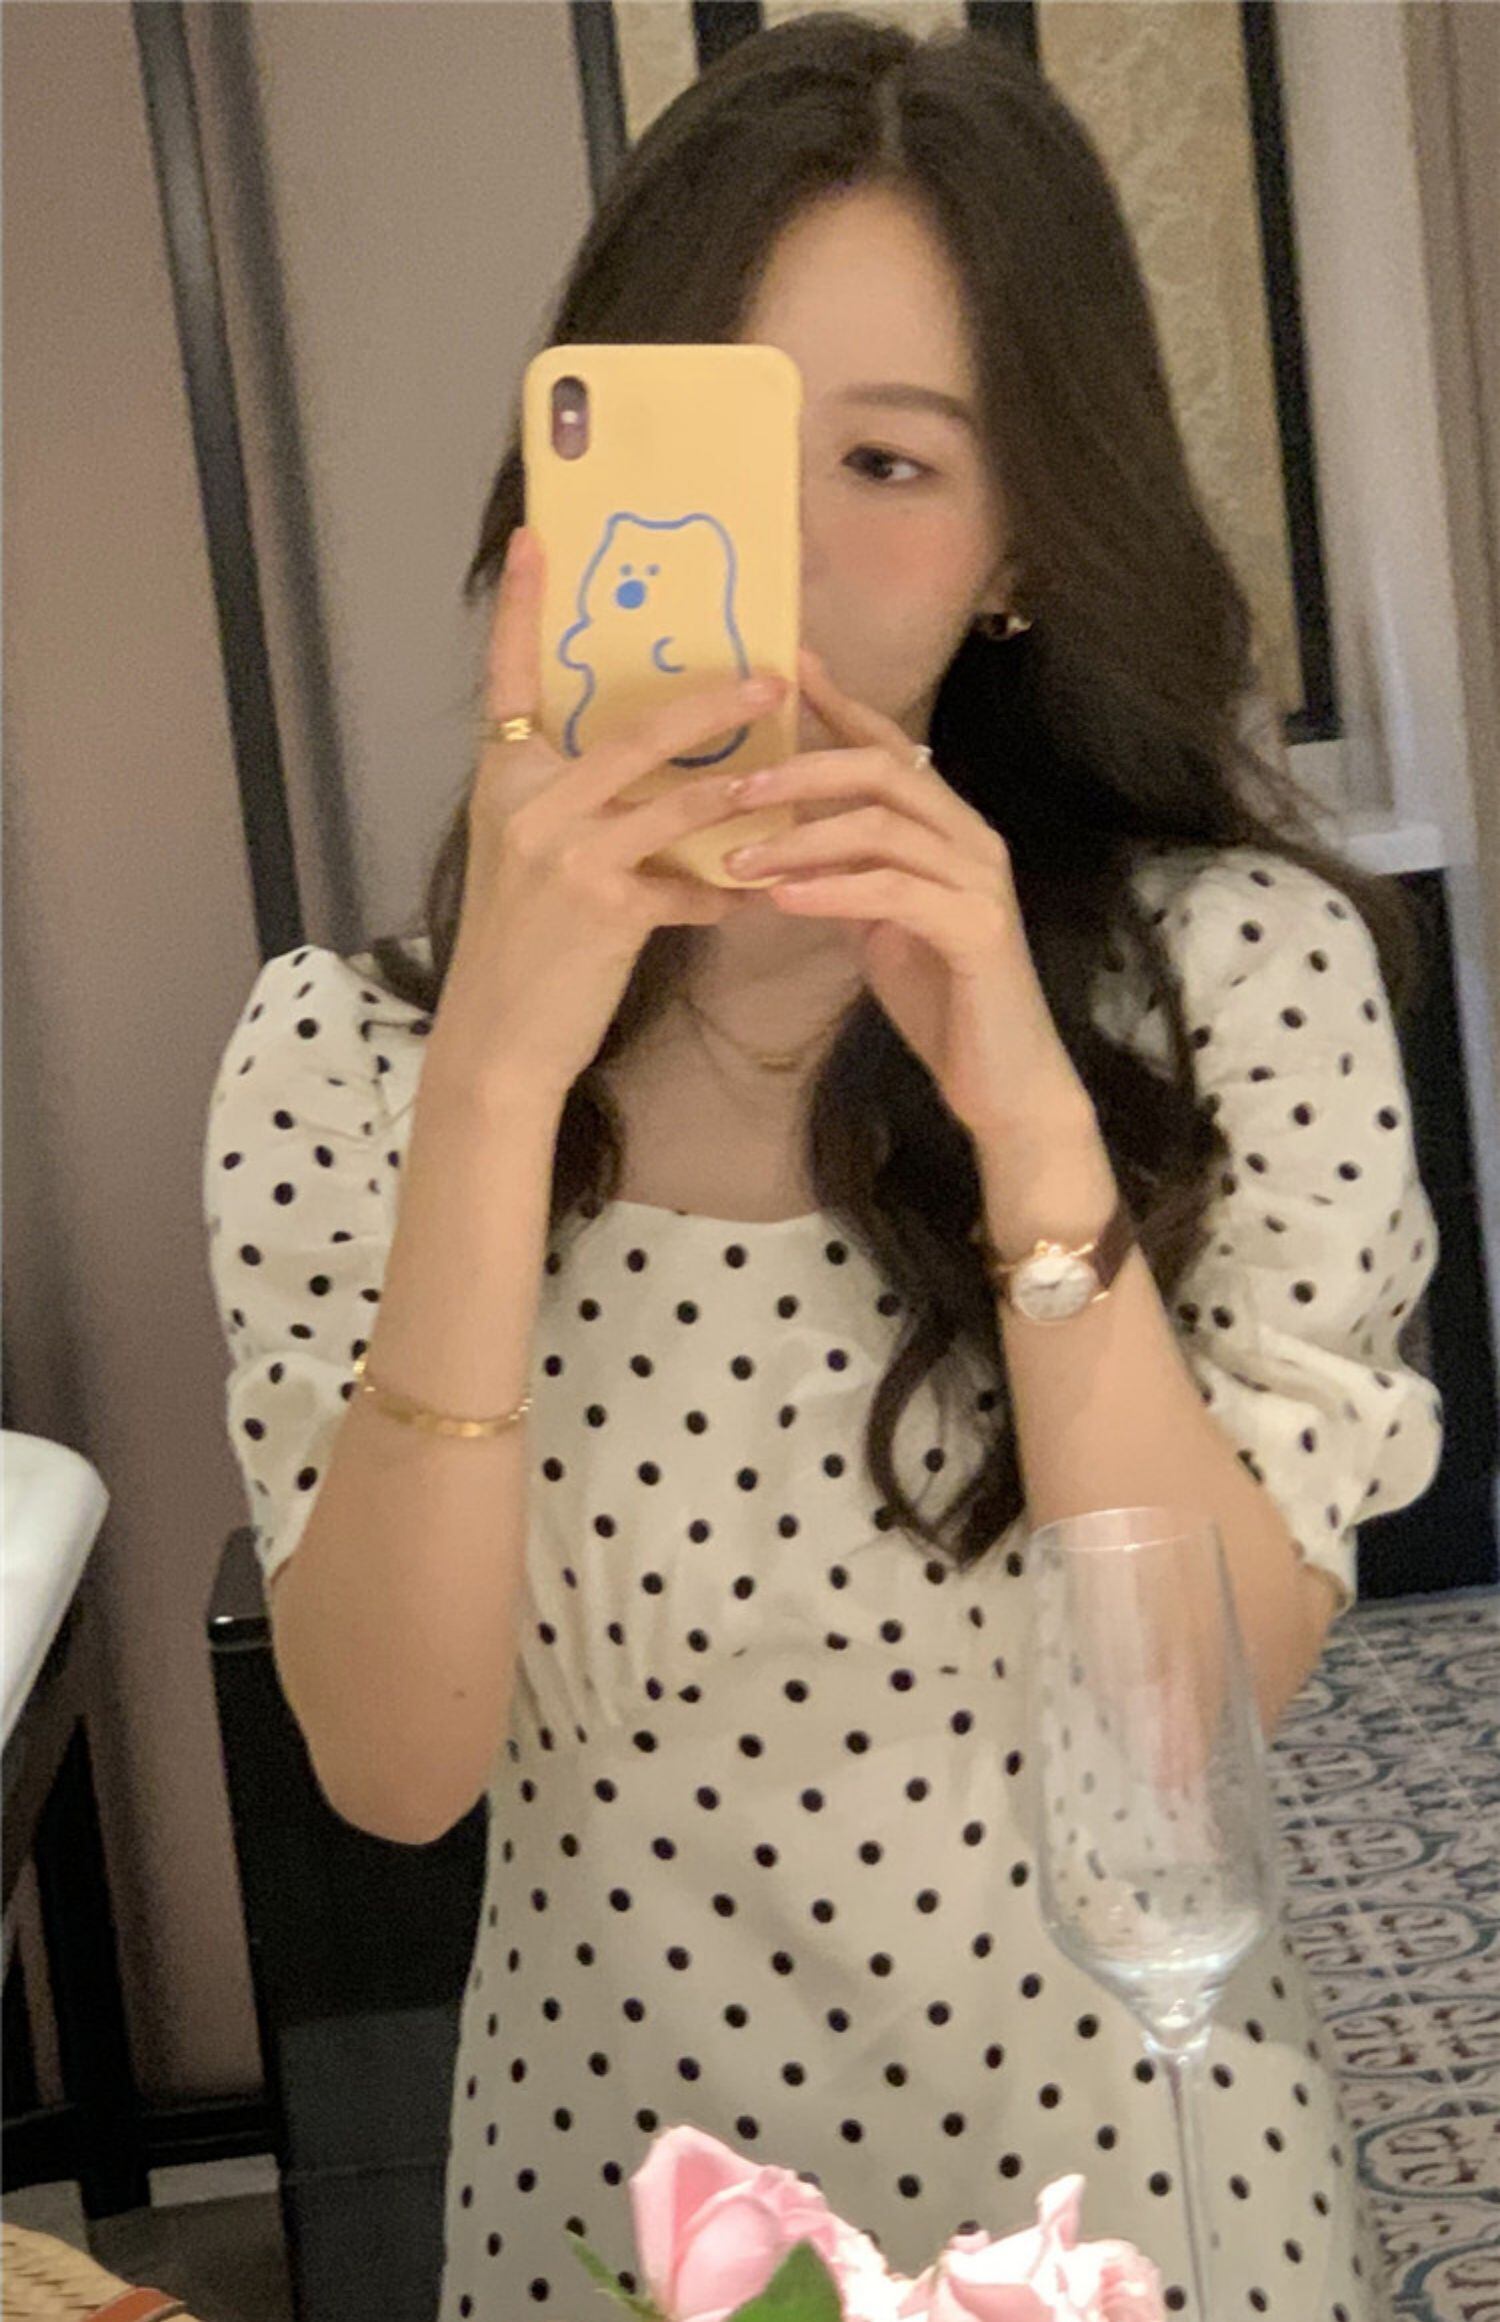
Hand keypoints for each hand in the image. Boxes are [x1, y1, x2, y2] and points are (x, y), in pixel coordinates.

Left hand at [724, 647, 1093, 1142]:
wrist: (1003, 1080)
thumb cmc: (942, 1000)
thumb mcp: (880, 923)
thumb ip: (848, 873)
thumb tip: (783, 837)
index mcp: (948, 829)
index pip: (890, 747)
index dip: (839, 705)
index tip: (785, 667)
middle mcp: (973, 838)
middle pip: (883, 770)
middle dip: (803, 769)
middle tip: (734, 786)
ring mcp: (979, 880)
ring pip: (883, 826)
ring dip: (801, 838)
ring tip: (738, 857)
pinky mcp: (977, 927)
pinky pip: (893, 890)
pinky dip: (831, 889)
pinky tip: (781, 898)